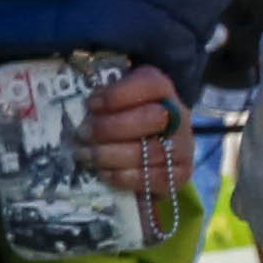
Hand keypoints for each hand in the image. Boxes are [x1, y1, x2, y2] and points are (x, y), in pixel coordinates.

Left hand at [82, 63, 188, 203]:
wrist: (154, 136)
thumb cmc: (125, 112)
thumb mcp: (115, 94)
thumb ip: (103, 96)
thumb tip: (80, 108)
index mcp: (161, 88)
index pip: (148, 84)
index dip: (117, 95)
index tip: (90, 104)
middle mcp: (179, 115)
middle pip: (152, 118)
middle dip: (111, 127)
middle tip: (83, 134)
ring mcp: (183, 145)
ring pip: (151, 151)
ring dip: (111, 155)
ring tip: (85, 155)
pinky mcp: (181, 173)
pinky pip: (155, 178)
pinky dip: (125, 177)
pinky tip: (104, 173)